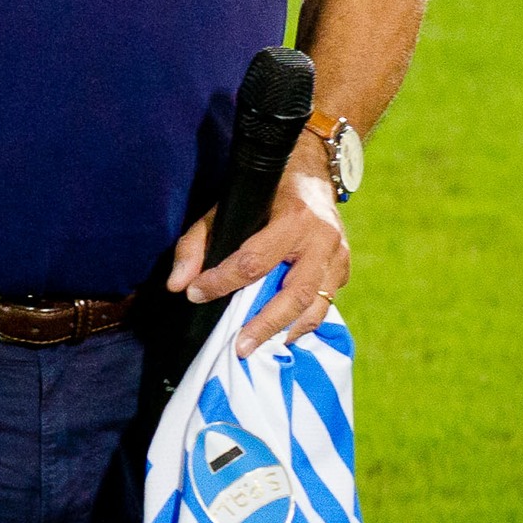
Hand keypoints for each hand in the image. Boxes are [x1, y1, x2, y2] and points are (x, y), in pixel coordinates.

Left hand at [168, 143, 352, 354]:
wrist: (311, 174)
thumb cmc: (263, 193)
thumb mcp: (225, 207)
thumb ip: (196, 244)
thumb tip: (177, 285)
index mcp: (293, 219)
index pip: (253, 261)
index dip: (221, 282)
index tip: (195, 295)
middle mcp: (322, 240)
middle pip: (293, 294)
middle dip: (263, 325)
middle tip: (239, 348)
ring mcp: (339, 257)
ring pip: (315, 306)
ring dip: (285, 331)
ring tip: (259, 348)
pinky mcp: (344, 269)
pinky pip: (324, 304)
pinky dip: (302, 323)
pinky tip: (280, 335)